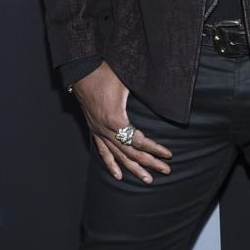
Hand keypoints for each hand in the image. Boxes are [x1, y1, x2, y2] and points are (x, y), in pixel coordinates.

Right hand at [72, 62, 171, 182]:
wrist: (82, 70)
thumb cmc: (105, 73)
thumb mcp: (127, 82)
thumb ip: (145, 94)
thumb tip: (164, 99)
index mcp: (115, 118)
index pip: (138, 140)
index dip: (154, 148)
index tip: (168, 154)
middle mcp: (105, 129)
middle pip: (130, 151)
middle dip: (149, 162)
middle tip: (166, 170)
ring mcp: (98, 131)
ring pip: (118, 155)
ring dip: (133, 168)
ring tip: (147, 180)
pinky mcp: (94, 129)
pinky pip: (103, 151)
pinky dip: (111, 164)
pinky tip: (118, 176)